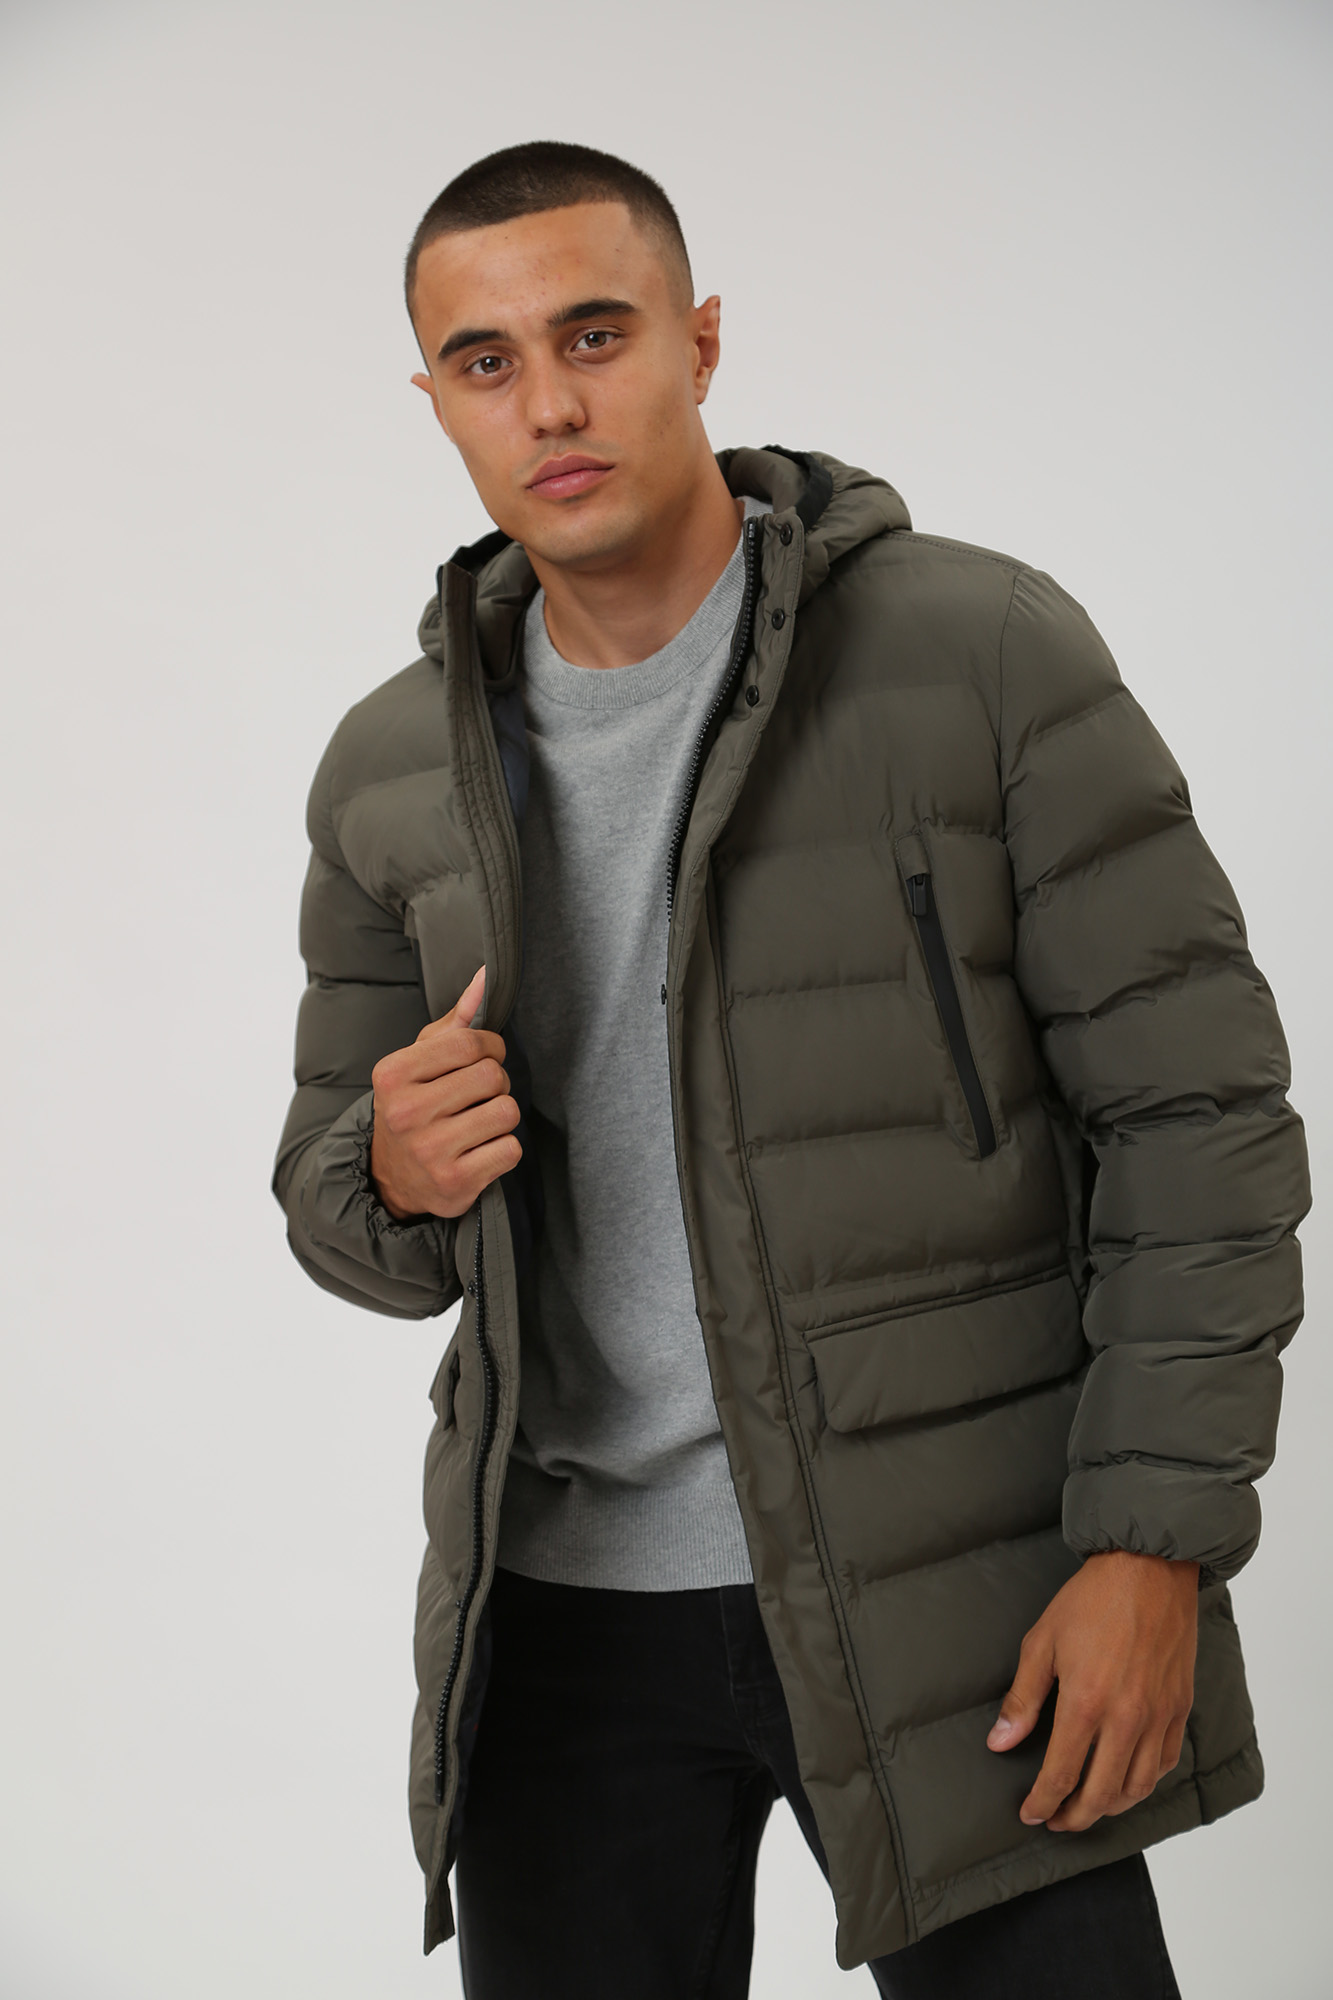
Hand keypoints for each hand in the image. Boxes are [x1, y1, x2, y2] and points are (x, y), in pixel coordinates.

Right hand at [369, 966, 520, 1220]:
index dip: (490, 1047)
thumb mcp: (421, 1061)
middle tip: (479, 1095)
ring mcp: (429, 1151)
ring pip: (506, 1112)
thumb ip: (457, 1019)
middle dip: (496, 1083)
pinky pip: (511, 1150)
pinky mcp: (454, 1183)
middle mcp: (406, 1113)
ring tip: (479, 1122)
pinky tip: (480, 1150)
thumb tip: (487, 976)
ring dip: (502, 1116)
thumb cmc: (414, 1105)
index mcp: (393, 1074)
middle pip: (491, 1077)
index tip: (486, 1057)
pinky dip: (503, 1148)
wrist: (392, 1177)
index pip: (468, 1043)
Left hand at [987, 1550, 1198, 1832]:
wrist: (1148, 1568)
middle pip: (1101, 1794)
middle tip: (1056, 1821)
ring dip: (1111, 1807)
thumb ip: (1023, 1699)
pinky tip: (1127, 1780)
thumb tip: (1000, 1742)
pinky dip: (1145, 1783)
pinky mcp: (1180, 1707)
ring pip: (1138, 1787)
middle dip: (1075, 1817)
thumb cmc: (1092, 1600)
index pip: (1061, 1775)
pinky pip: (1165, 1762)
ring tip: (1089, 1807)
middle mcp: (1127, 1718)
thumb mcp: (1042, 1642)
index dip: (1043, 1803)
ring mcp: (1158, 1716)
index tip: (1030, 1814)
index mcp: (1087, 1703)